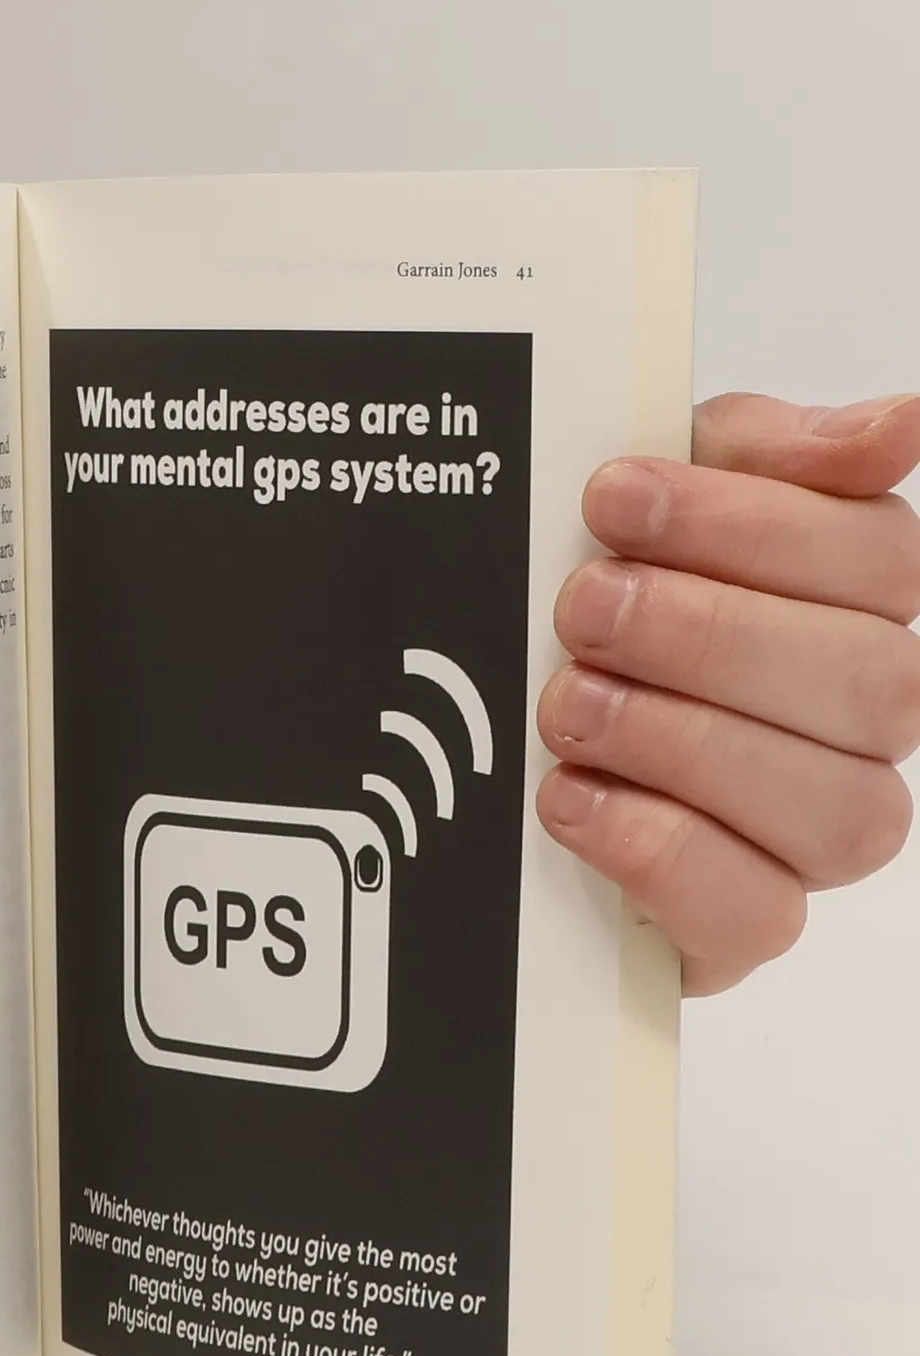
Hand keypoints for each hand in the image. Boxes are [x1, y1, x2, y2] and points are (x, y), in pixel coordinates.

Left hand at [537, 393, 919, 993]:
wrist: (478, 750)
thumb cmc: (594, 619)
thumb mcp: (653, 503)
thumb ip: (760, 452)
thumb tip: (898, 427)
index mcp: (855, 611)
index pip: (882, 561)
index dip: (752, 525)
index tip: (616, 499)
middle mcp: (856, 730)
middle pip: (874, 685)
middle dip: (709, 636)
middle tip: (585, 608)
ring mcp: (806, 837)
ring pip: (835, 809)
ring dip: (684, 744)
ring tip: (571, 707)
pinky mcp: (735, 928)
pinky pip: (756, 915)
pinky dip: (661, 853)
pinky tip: (576, 798)